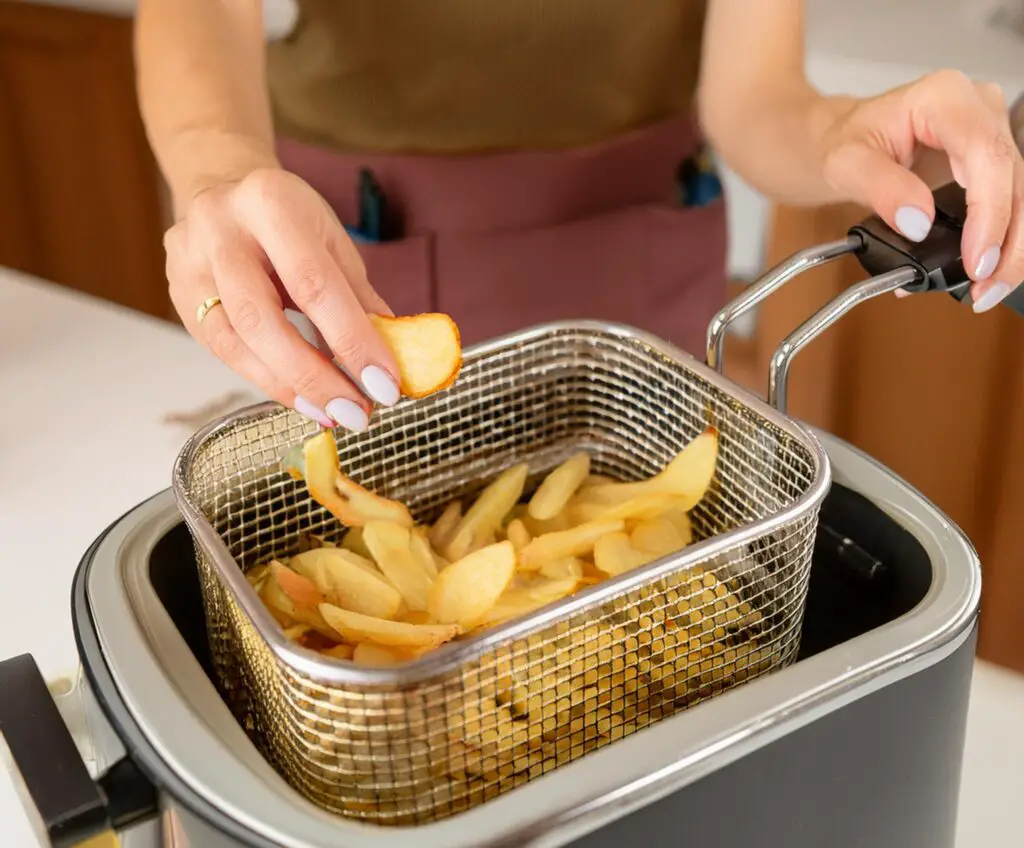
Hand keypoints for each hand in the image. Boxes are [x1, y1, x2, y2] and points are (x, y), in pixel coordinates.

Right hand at [165, 168, 400, 431]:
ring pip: (234, 342)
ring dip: (289, 387)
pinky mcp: (179, 297)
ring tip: (331, 413)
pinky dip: (266, 379)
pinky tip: (300, 397)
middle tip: (356, 413)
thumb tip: (394, 357)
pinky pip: (221, 351)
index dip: (353, 340)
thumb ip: (358, 297)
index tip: (386, 384)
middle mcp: (220, 230)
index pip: (314, 283)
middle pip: (262, 318)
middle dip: (315, 375)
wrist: (223, 191)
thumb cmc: (288, 220)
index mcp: (269, 202)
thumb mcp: (331, 242)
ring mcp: (189, 264)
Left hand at [816, 70, 1022, 312]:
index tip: (975, 259)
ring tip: (984, 289)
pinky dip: (999, 240)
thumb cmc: (847, 141)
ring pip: (1022, 194)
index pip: (987, 155)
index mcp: (946, 99)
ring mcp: (993, 132)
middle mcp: (981, 108)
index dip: (989, 212)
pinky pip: (1010, 201)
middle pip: (1016, 179)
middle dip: (1007, 243)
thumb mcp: (846, 163)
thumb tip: (918, 223)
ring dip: (1011, 248)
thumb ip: (881, 187)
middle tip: (983, 288)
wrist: (848, 137)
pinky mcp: (994, 160)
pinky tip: (981, 271)